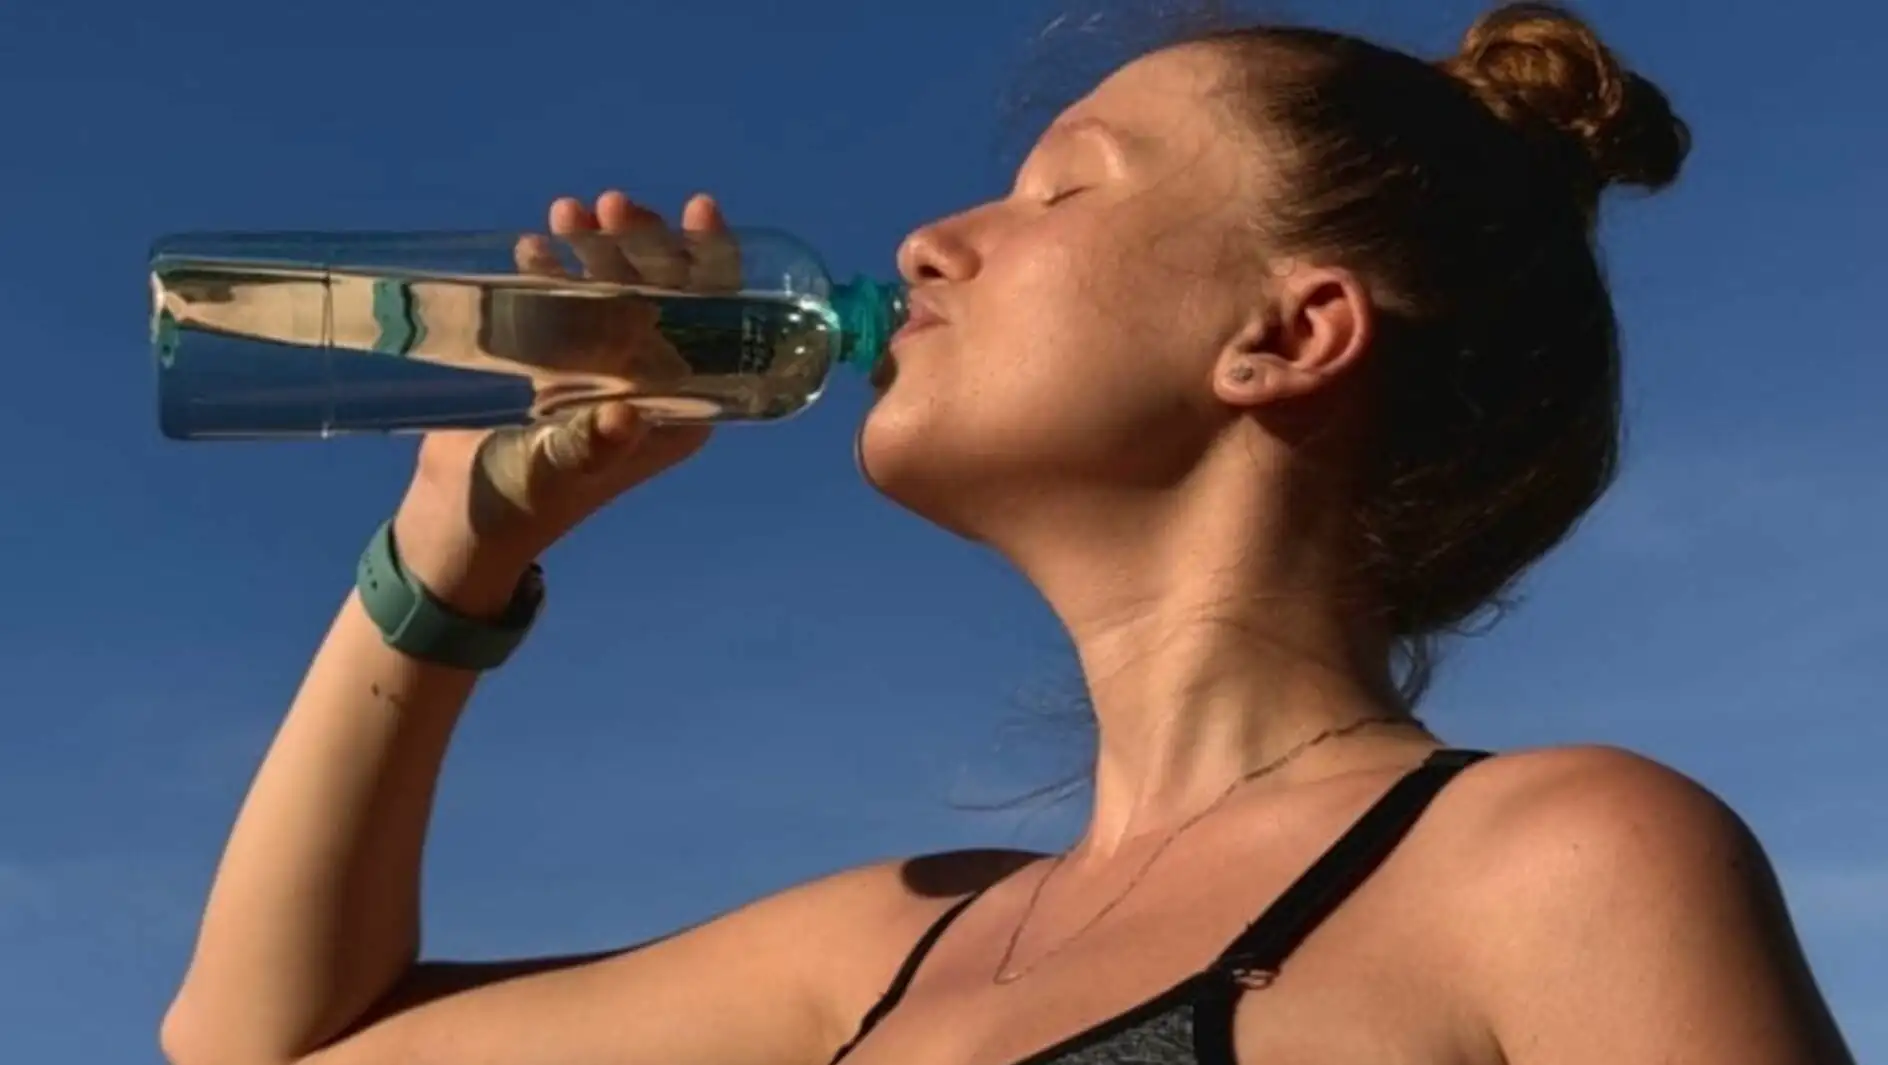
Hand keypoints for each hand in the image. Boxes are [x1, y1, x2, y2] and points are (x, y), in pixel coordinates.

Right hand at [393, 191, 735, 611]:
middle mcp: (652, 374)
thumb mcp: (562, 472)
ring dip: (596, 244)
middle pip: (665, 288)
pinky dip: (551, 265)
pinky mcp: (555, 350)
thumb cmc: (526, 499)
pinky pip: (563, 293)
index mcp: (681, 404)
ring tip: (568, 214)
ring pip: (614, 283)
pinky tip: (533, 247)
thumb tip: (623, 417)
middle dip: (644, 242)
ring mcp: (603, 359)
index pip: (717, 320)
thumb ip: (592, 445)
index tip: (699, 210)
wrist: (463, 510)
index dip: (714, 262)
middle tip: (614, 206)